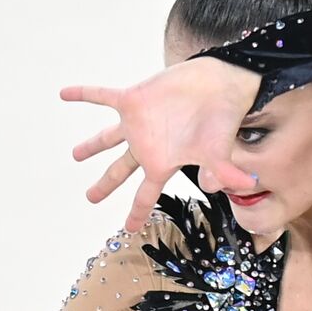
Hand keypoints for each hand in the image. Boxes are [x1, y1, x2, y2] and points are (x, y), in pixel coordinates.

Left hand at [61, 56, 264, 232]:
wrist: (220, 82)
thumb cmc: (222, 119)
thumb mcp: (219, 151)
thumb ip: (222, 171)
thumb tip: (247, 187)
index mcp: (162, 163)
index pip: (146, 194)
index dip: (137, 212)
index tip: (130, 228)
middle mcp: (147, 145)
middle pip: (120, 171)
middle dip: (105, 185)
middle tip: (90, 198)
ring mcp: (138, 123)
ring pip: (108, 138)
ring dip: (92, 145)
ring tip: (76, 154)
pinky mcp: (133, 99)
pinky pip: (102, 96)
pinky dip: (84, 94)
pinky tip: (64, 94)